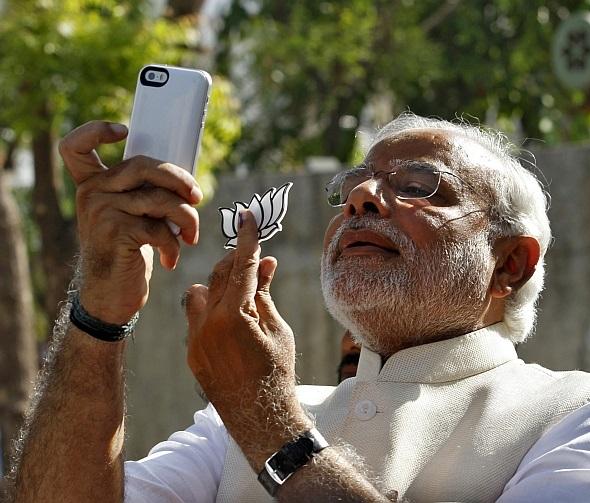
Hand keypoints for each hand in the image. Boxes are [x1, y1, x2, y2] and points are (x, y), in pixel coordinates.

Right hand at [59, 121, 202, 323]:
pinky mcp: (115, 231)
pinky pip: (160, 227)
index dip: (96, 130)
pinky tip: (171, 258)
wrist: (111, 296)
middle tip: (197, 197)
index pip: (76, 146)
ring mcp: (101, 210)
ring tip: (191, 237)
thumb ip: (144, 192)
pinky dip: (174, 244)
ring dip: (186, 218)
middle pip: (143, 166)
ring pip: (160, 199)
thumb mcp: (133, 216)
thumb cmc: (128, 253)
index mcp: (92, 185)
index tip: (123, 130)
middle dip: (179, 179)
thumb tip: (186, 179)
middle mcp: (91, 193)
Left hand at [184, 210, 310, 469]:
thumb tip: (265, 263)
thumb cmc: (278, 373)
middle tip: (252, 256)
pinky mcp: (191, 353)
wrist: (261, 418)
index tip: (248, 217)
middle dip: (236, 262)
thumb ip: (264, 294)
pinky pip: (195, 319)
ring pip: (199, 294)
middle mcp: (208, 324)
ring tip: (239, 293)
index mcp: (234, 315)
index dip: (248, 239)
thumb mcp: (277, 329)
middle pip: (219, 275)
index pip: (242, 266)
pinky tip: (230, 320)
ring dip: (218, 286)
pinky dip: (211, 310)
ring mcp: (195, 340)